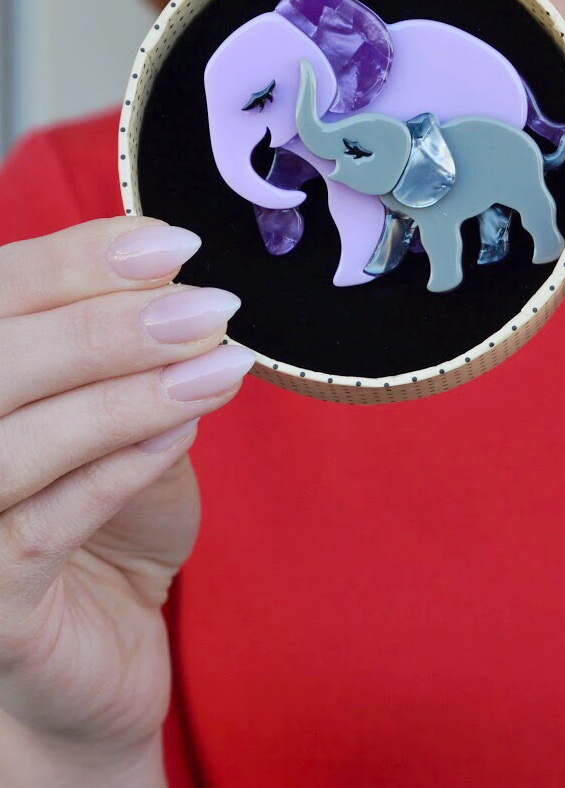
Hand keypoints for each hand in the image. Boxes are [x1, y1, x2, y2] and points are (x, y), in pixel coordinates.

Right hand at [0, 218, 249, 769]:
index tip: (170, 245)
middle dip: (99, 327)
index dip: (70, 265)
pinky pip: (36, 532)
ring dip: (120, 396)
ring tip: (216, 364)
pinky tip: (178, 436)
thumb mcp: (125, 428)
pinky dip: (111, 474)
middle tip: (206, 306)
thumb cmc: (107, 523)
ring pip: (7, 447)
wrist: (98, 648)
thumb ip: (131, 368)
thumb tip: (184, 298)